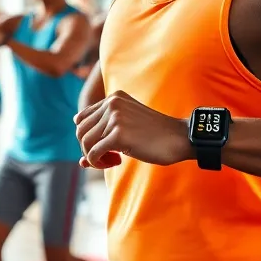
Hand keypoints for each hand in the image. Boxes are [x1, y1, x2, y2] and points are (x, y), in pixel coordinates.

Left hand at [74, 91, 189, 168]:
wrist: (180, 138)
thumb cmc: (155, 137)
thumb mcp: (127, 128)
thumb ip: (103, 136)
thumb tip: (80, 161)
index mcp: (114, 98)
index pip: (82, 119)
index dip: (88, 138)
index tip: (102, 148)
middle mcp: (112, 103)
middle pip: (80, 132)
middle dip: (89, 149)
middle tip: (109, 157)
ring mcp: (115, 117)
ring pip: (85, 143)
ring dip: (94, 158)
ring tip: (113, 161)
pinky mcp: (118, 134)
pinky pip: (93, 154)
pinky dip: (99, 163)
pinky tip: (117, 162)